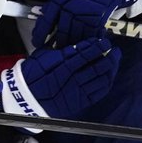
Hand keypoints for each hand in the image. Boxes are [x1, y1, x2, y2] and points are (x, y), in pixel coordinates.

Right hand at [1, 37, 119, 119]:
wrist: (27, 98)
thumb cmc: (33, 74)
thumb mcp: (43, 55)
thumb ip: (61, 50)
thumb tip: (76, 44)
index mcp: (64, 65)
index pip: (87, 53)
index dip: (98, 46)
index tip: (104, 41)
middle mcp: (74, 78)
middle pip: (99, 66)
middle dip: (109, 56)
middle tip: (114, 50)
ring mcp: (79, 91)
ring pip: (102, 79)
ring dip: (111, 69)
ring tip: (114, 61)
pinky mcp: (81, 101)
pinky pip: (99, 92)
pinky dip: (106, 82)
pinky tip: (108, 76)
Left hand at [33, 0, 141, 48]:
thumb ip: (54, 4)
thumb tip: (42, 15)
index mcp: (58, 1)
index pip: (46, 22)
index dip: (40, 35)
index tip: (37, 42)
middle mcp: (69, 10)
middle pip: (61, 33)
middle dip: (57, 43)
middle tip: (55, 48)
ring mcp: (83, 17)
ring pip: (74, 37)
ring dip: (71, 44)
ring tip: (70, 47)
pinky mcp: (96, 21)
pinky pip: (88, 36)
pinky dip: (86, 40)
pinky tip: (84, 42)